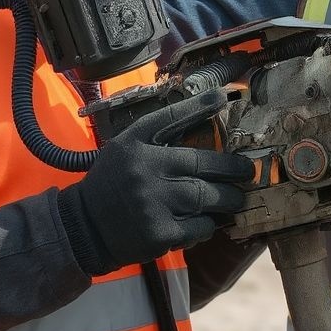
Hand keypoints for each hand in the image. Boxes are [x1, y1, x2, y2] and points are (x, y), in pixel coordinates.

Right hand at [58, 89, 254, 274]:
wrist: (84, 228)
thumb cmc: (112, 183)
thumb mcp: (125, 149)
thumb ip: (156, 136)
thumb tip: (201, 117)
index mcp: (135, 144)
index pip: (171, 118)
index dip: (199, 106)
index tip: (223, 96)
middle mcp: (145, 169)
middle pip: (204, 164)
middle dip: (233, 169)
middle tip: (246, 171)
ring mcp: (154, 203)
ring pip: (208, 197)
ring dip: (228, 199)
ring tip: (236, 198)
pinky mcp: (160, 233)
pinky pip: (200, 226)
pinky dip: (208, 224)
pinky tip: (207, 222)